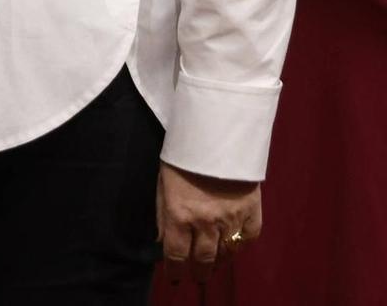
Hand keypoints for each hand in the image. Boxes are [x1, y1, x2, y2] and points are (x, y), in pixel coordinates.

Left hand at [157, 162, 261, 282]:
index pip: (177, 254)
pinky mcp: (252, 212)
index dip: (176, 269)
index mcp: (179, 215)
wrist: (216, 136)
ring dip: (219, 262)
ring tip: (214, 265)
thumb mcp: (162, 184)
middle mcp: (206, 222)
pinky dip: (240, 245)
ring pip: (227, 253)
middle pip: (204, 259)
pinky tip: (233, 247)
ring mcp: (231, 219)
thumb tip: (160, 242)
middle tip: (197, 277)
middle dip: (199, 272)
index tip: (175, 277)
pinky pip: (248, 238)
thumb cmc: (182, 158)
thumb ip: (161, 215)